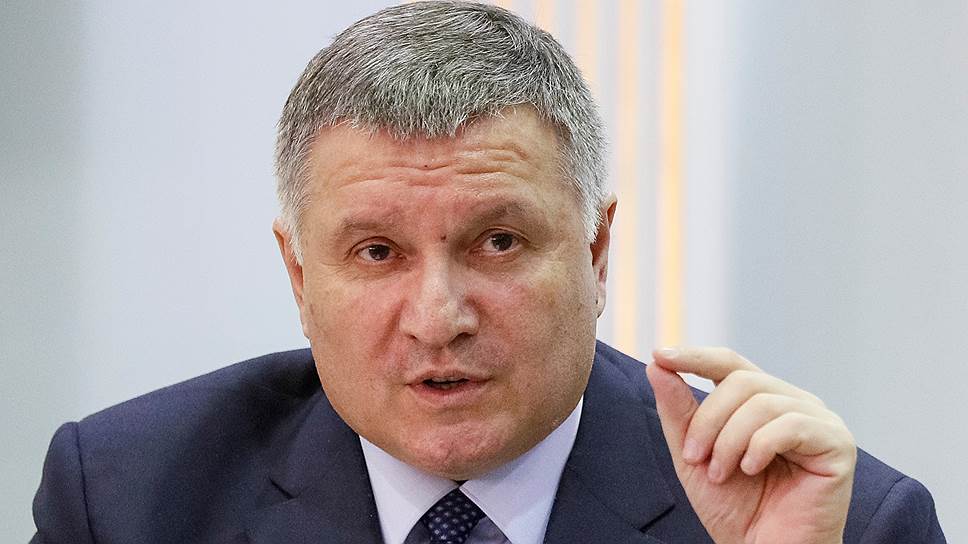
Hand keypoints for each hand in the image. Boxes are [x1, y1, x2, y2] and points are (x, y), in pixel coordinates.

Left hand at [646, 347, 855, 543]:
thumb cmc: (735, 509)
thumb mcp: (693, 456)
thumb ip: (678, 411)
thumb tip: (657, 365)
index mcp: (762, 401)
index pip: (729, 364)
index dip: (695, 356)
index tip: (659, 355)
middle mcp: (793, 402)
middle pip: (741, 381)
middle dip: (708, 419)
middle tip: (693, 457)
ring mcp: (819, 420)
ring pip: (762, 402)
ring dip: (729, 440)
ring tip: (721, 473)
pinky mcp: (838, 443)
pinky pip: (792, 424)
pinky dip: (760, 447)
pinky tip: (751, 470)